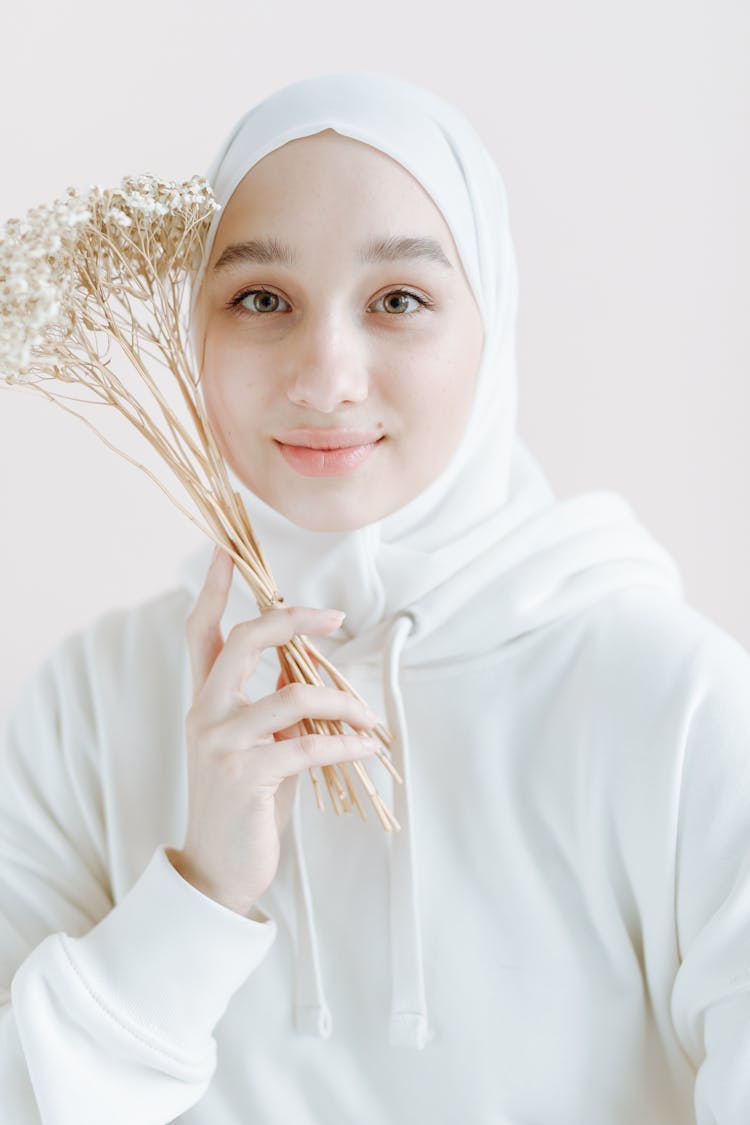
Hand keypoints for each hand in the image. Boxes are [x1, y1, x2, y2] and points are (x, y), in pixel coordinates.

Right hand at [167, 547, 377, 916]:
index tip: (226, 548)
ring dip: (342, 702)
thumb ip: (271, 708)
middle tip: (336, 617)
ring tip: (368, 718)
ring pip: (292, 696)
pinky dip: (347, 743)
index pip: (200, 631)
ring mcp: (221, 744)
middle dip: (293, 619)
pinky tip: (368, 747)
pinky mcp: (246, 777)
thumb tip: (309, 675)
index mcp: (204, 700)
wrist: (219, 868)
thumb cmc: (246, 803)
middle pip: (245, 640)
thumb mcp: (256, 747)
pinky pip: (309, 745)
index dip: (213, 587)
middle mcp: (204, 714)